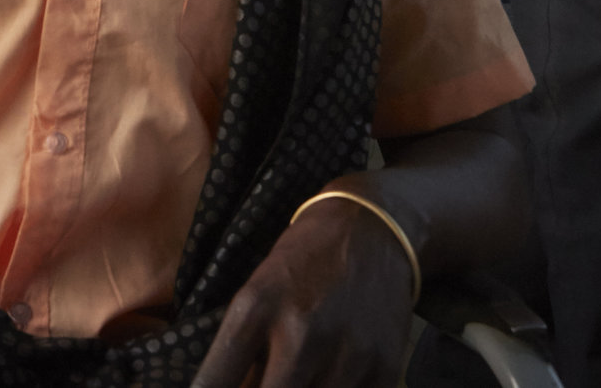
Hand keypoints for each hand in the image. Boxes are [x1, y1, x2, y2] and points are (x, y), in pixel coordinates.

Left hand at [191, 198, 416, 387]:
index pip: (215, 380)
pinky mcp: (384, 368)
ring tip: (296, 377)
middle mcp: (301, 334)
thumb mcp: (258, 289)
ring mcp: (346, 355)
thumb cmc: (303, 259)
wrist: (371, 227)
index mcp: (257, 308)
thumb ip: (245, 346)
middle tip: (262, 383)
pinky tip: (327, 380)